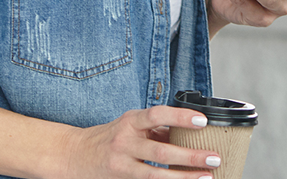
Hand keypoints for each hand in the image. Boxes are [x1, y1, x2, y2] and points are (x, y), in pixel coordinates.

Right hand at [58, 105, 220, 177]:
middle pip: (161, 151)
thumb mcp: (131, 125)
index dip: (180, 117)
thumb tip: (190, 133)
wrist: (72, 155)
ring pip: (155, 175)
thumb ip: (157, 129)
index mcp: (131, 121)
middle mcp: (125, 141)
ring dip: (183, 177)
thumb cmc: (109, 137)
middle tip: (214, 158)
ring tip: (205, 177)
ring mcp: (121, 163)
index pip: (157, 115)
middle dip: (190, 157)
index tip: (203, 121)